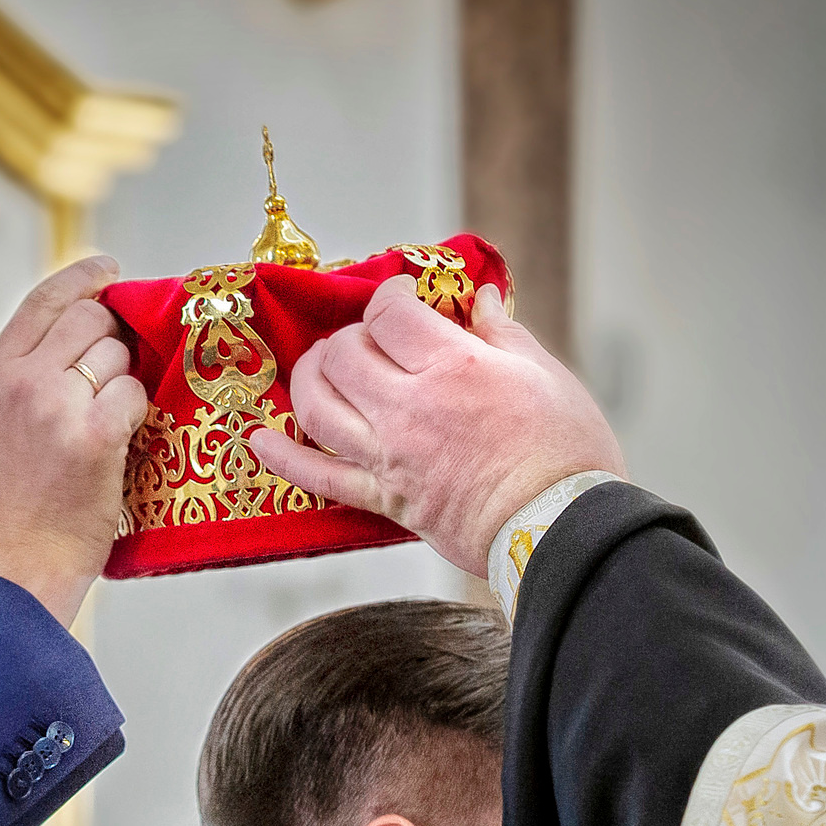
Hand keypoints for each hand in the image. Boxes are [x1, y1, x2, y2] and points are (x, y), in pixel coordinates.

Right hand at [0, 256, 147, 624]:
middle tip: (116, 376)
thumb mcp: (4, 419)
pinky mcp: (93, 435)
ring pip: (118, 355)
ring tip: (106, 424)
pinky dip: (137, 414)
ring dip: (126, 383)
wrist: (20, 563)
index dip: (84, 277)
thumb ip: (34, 370)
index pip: (44, 298)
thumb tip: (94, 322)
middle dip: (116, 340)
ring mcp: (55, 405)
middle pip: (91, 319)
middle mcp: (19, 379)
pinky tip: (120, 442)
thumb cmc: (22, 499)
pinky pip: (135, 393)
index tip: (110, 271)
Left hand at [248, 278, 624, 575]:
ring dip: (310, 377)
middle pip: (344, 353)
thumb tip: (481, 299)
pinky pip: (319, 477)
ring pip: (318, 405)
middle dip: (351, 336)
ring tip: (320, 367)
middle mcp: (409, 407)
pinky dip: (282, 458)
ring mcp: (390, 455)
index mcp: (451, 366)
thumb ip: (502, 333)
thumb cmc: (567, 454)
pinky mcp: (386, 499)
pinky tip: (258, 440)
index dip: (388, 295)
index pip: (388, 312)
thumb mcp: (546, 375)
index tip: (402, 298)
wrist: (561, 531)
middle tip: (371, 339)